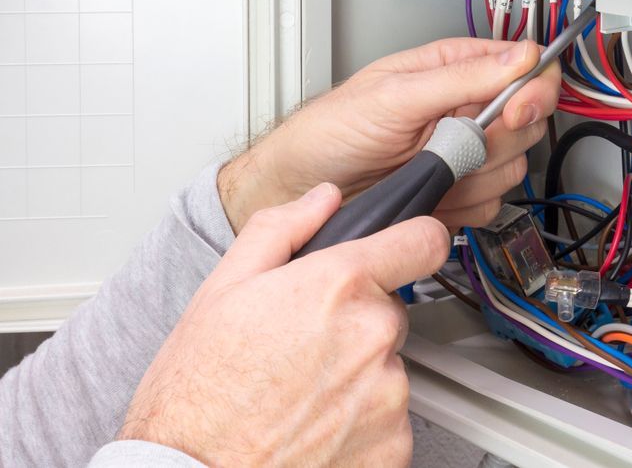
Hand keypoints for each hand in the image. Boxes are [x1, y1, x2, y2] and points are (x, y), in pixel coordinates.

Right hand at [118, 183, 449, 466]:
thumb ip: (282, 229)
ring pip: (388, 368)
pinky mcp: (394, 446)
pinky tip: (314, 428)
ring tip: (300, 396)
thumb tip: (322, 199)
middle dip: (356, 323)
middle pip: (390, 312)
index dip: (413, 242)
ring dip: (357, 377)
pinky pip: (389, 420)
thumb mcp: (221, 289)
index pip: (423, 241)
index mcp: (337, 286)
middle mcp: (372, 336)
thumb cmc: (197, 395)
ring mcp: (387, 395)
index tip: (407, 250)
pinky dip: (361, 424)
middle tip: (302, 347)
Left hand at [219, 38, 559, 232]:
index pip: (526, 70)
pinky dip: (463, 207)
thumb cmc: (330, 131)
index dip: (534, 90)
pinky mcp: (459, 196)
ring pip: (512, 169)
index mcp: (454, 70)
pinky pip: (491, 205)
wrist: (302, 191)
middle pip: (528, 123)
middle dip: (494, 139)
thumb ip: (462, 76)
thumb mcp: (395, 94)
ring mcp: (464, 156)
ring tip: (427, 167)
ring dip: (473, 176)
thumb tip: (521, 57)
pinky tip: (429, 195)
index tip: (516, 110)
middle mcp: (465, 110)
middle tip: (453, 142)